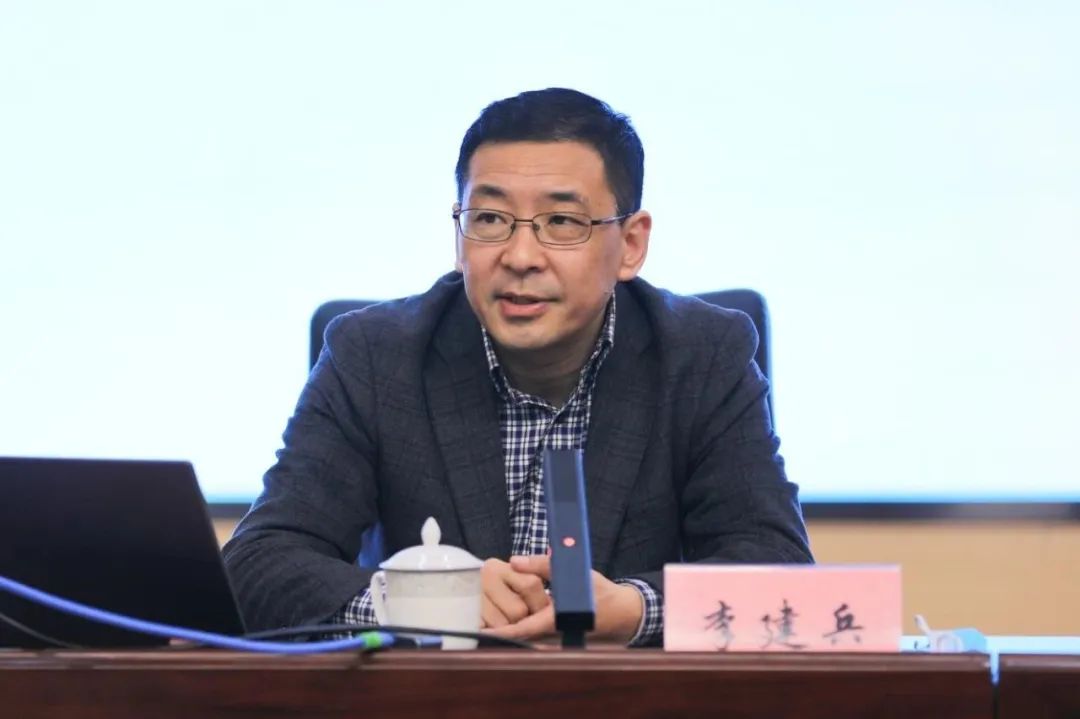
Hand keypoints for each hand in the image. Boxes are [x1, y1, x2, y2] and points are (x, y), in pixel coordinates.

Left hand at [486, 555, 643, 642]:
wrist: (621, 614)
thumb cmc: (599, 593)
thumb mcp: (574, 573)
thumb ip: (544, 566)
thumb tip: (514, 561)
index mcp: (555, 621)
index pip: (522, 630)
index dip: (499, 633)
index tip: (479, 632)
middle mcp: (550, 634)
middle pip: (516, 637)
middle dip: (495, 631)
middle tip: (470, 625)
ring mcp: (551, 638)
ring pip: (521, 638)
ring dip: (503, 630)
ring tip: (479, 623)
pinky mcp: (552, 636)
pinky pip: (529, 635)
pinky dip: (514, 630)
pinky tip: (500, 622)